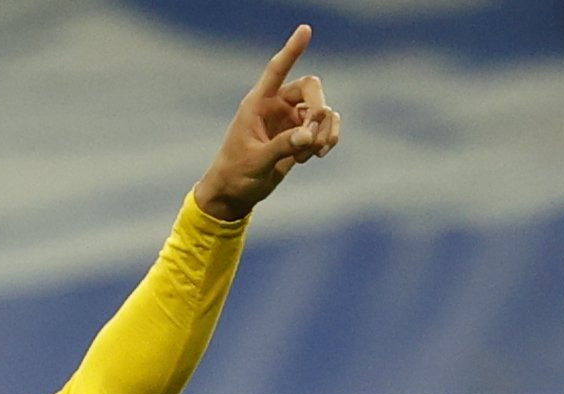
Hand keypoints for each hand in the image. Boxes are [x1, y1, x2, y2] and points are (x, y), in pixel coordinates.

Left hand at [191, 25, 341, 222]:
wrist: (236, 194)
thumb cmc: (236, 174)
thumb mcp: (257, 161)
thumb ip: (283, 146)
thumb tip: (309, 135)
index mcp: (258, 103)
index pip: (277, 69)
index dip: (292, 50)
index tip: (306, 30)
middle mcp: (276, 106)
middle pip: (311, 88)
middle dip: (319, 109)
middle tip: (312, 136)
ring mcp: (291, 120)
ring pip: (323, 111)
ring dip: (325, 131)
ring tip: (312, 153)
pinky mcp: (301, 137)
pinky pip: (326, 127)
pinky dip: (328, 139)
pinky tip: (315, 155)